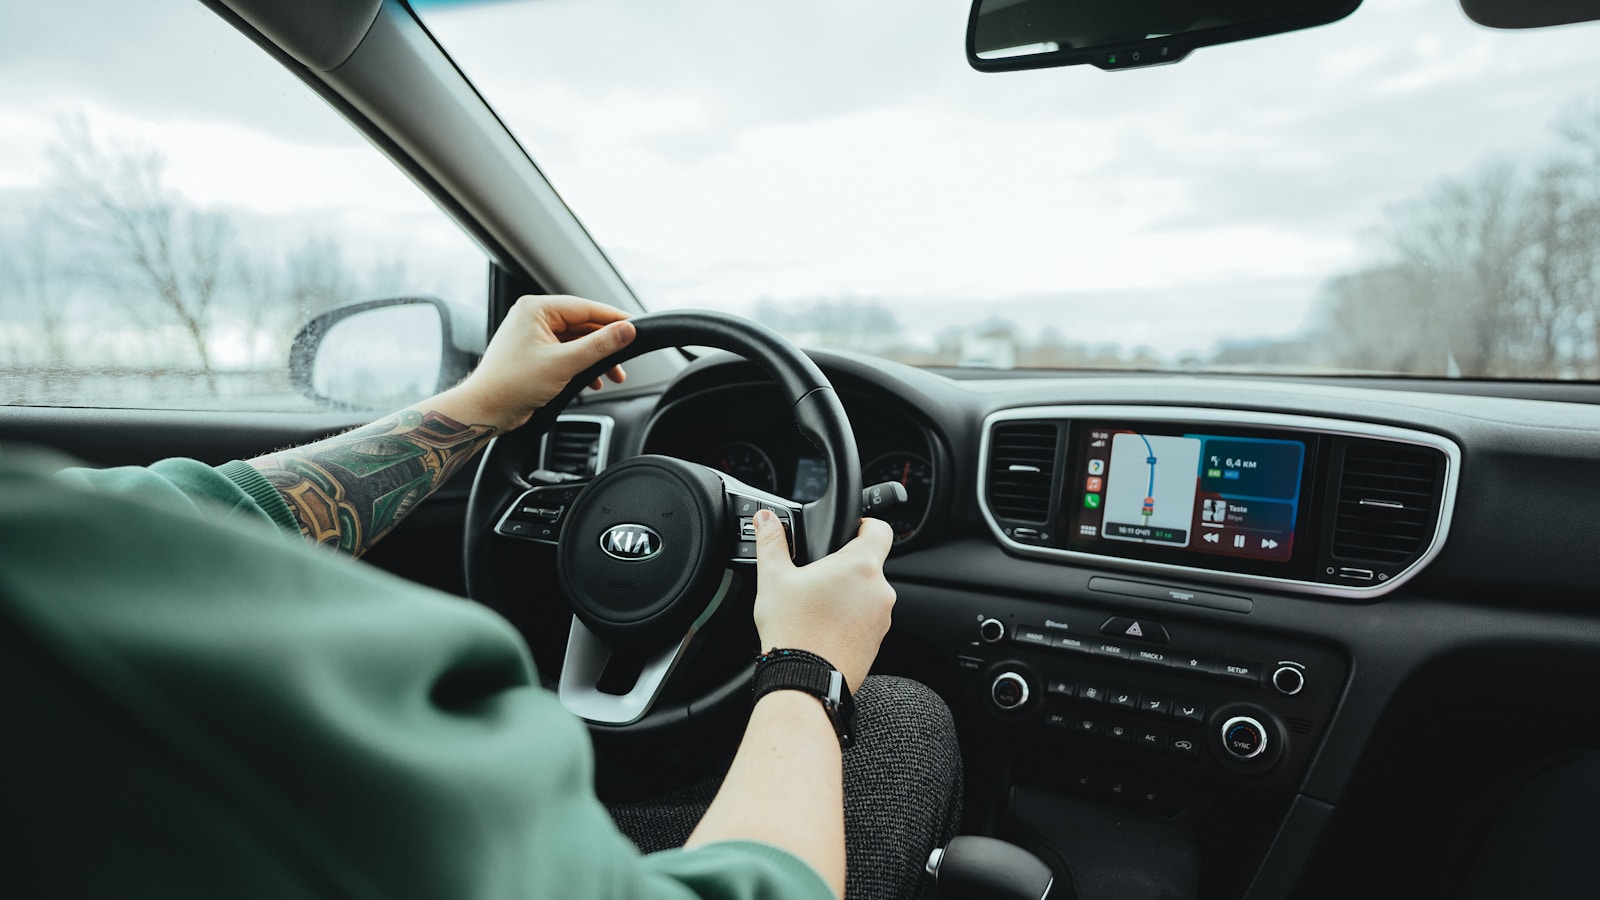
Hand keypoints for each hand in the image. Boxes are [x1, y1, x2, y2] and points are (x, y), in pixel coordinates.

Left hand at [444, 295, 635, 431]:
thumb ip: (599, 346)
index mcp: (536, 309)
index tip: (636, 327)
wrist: (486, 410)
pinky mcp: (535, 354)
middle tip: (626, 359)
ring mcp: (534, 336)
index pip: (585, 308)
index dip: (613, 318)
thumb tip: (627, 331)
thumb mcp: (564, 363)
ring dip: (596, 359)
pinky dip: (582, 366)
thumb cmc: (512, 383)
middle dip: (605, 345)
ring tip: (613, 376)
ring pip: (577, 341)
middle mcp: (534, 318)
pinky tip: (592, 381)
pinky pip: (567, 353)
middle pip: (583, 325)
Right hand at [751, 510, 895, 690]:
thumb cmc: (791, 630)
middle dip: (844, 567)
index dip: (864, 525)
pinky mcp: (877, 642)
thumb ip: (771, 542)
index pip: (879, 529)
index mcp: (860, 566)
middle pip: (869, 564)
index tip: (847, 531)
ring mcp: (882, 619)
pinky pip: (866, 620)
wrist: (803, 681)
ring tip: (815, 606)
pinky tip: (822, 627)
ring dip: (847, 595)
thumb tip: (765, 519)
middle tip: (815, 578)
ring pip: (867, 594)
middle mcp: (879, 591)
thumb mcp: (773, 578)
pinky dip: (849, 620)